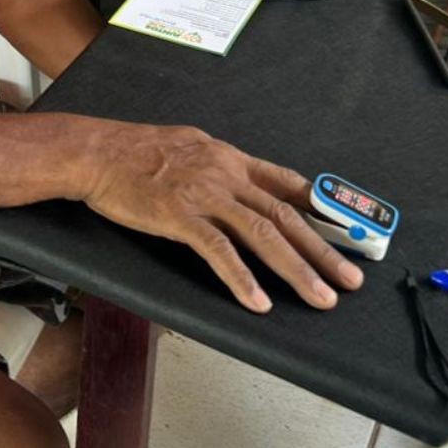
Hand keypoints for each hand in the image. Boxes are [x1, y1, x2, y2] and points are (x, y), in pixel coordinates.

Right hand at [82, 125, 364, 311]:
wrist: (96, 152)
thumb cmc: (136, 150)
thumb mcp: (190, 145)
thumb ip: (219, 165)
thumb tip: (241, 182)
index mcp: (230, 157)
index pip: (288, 183)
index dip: (322, 209)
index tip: (350, 231)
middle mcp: (225, 174)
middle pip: (285, 214)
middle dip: (323, 249)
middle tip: (351, 279)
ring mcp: (203, 194)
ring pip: (263, 235)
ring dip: (297, 269)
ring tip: (320, 297)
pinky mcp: (179, 216)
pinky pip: (218, 251)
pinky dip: (242, 278)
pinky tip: (258, 301)